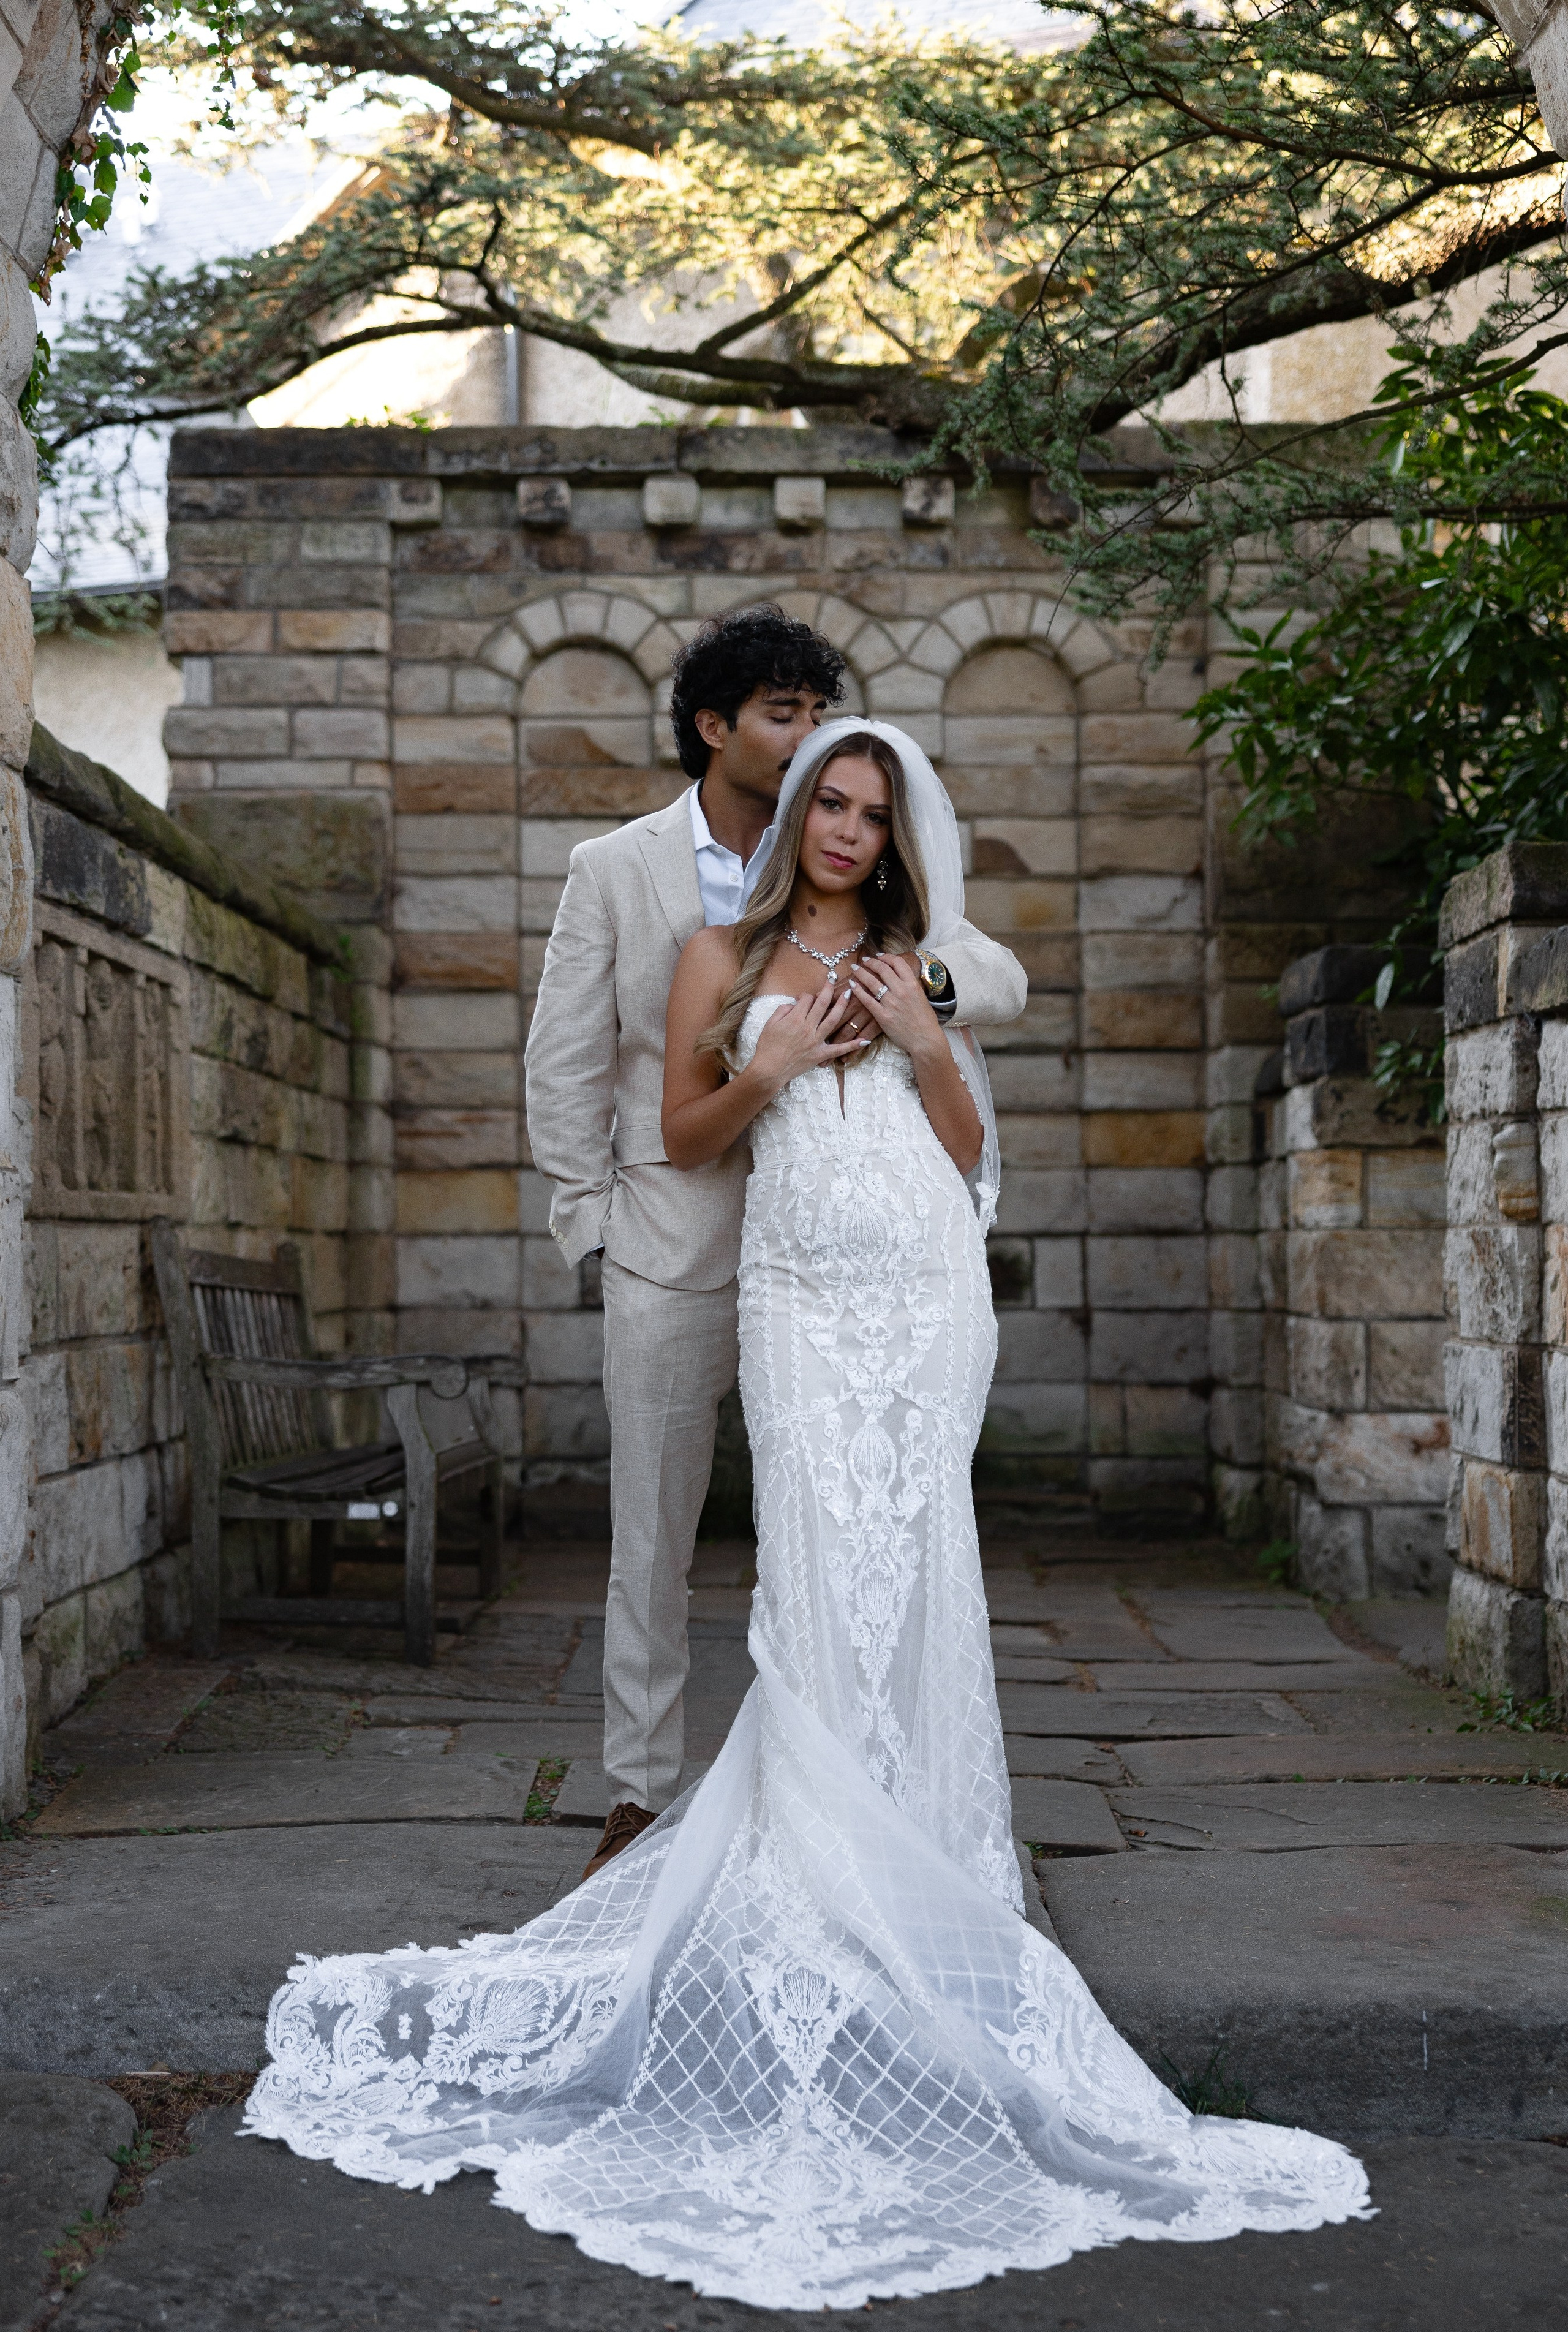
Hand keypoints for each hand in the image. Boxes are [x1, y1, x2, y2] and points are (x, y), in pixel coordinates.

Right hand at [747, 984, 867, 1092]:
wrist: (769, 1069)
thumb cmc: (767, 1046)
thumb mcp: (770, 1023)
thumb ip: (783, 1010)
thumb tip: (795, 1004)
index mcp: (795, 1019)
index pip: (807, 999)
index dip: (806, 995)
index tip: (803, 997)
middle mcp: (808, 1028)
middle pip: (822, 1004)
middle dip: (829, 989)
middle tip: (834, 979)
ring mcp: (816, 1041)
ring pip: (833, 1020)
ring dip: (843, 1005)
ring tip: (850, 994)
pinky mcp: (820, 1054)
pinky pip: (839, 1049)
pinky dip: (852, 1045)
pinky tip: (865, 1040)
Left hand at [842, 953, 943, 1059]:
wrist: (925, 1039)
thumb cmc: (925, 1020)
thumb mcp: (921, 996)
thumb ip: (909, 985)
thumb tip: (898, 977)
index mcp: (912, 984)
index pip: (897, 962)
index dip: (886, 956)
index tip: (878, 955)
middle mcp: (901, 990)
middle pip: (882, 969)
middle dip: (871, 962)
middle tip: (864, 960)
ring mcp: (891, 1003)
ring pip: (872, 982)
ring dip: (861, 973)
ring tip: (855, 969)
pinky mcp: (883, 1016)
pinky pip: (867, 1000)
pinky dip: (858, 991)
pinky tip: (852, 986)